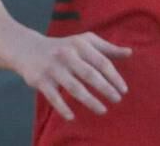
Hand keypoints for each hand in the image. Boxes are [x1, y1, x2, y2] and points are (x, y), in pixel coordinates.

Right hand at [16, 32, 131, 120]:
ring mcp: (53, 68)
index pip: (101, 62)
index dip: (114, 76)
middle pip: (89, 74)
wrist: (29, 49)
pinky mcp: (40, 80)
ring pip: (74, 87)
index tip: (124, 90)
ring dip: (90, 101)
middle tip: (117, 100)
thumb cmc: (65, 47)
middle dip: (105, 88)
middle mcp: (67, 55)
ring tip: (103, 110)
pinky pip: (53, 97)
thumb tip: (130, 52)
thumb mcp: (84, 42)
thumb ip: (107, 49)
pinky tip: (72, 117)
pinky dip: (62, 108)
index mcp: (80, 45)